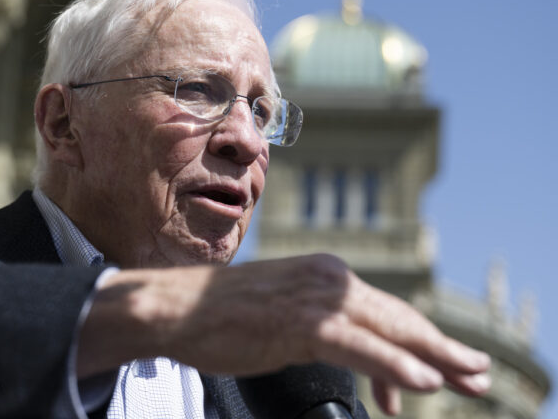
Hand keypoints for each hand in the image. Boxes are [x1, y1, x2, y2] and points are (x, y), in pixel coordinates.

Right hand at [77, 254, 489, 415]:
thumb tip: (356, 357)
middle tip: (479, 372)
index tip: (442, 369)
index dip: (420, 341)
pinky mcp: (300, 322)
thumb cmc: (221, 316)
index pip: (385, 310)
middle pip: (399, 317)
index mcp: (325, 274)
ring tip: (469, 379)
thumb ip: (323, 331)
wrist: (176, 308)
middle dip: (442, 348)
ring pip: (389, 330)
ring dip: (434, 358)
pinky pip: (359, 346)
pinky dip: (394, 365)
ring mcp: (315, 299)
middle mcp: (327, 279)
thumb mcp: (282, 319)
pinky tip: (421, 382)